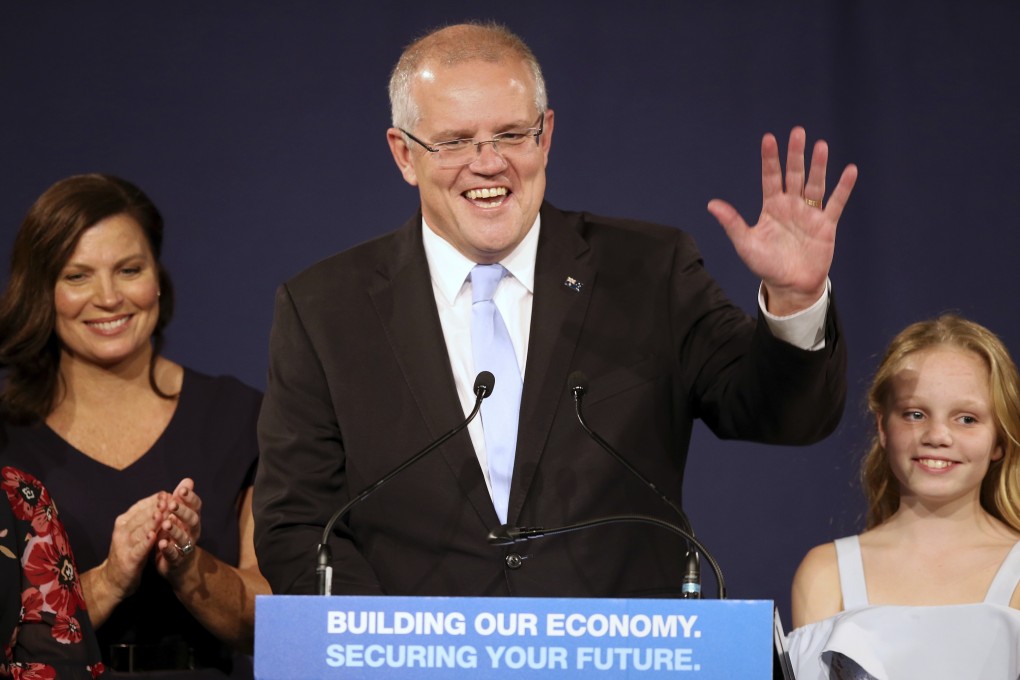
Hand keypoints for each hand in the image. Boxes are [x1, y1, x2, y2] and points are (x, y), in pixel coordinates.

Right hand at [101, 494, 162, 598]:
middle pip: (141, 517)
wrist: (113, 580)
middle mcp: (121, 531)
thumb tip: (164, 497)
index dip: (154, 500)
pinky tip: (153, 536)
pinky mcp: (128, 560)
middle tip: (170, 499)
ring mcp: (123, 545)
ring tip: (162, 513)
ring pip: (140, 531)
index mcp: (124, 522)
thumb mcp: (136, 532)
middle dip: (155, 507)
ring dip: (151, 522)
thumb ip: (148, 516)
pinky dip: (145, 542)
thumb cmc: (129, 551)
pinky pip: (138, 549)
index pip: (140, 507)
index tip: (168, 493)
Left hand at [155, 478, 202, 577]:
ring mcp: (185, 547)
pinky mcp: (176, 560)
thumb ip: (182, 500)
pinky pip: (174, 555)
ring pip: (183, 538)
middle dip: (183, 511)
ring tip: (166, 523)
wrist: (178, 565)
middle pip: (192, 520)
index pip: (196, 506)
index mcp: (193, 519)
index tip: (181, 489)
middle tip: (172, 504)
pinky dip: (168, 549)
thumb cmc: (177, 535)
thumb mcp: (179, 516)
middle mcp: (192, 532)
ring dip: (175, 530)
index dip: (190, 498)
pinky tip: (162, 543)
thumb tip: (188, 480)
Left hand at [707, 126, 857, 315]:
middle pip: (794, 175)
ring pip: (815, 184)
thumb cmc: (766, 266)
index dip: (770, 159)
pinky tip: (850, 170)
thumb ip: (732, 223)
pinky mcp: (826, 225)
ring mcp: (810, 214)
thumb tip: (711, 204)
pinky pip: (836, 203)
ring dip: (818, 165)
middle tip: (798, 132)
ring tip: (821, 146)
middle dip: (795, 154)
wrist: (790, 286)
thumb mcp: (745, 244)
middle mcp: (791, 205)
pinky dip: (843, 188)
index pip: (770, 177)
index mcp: (771, 207)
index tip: (769, 138)